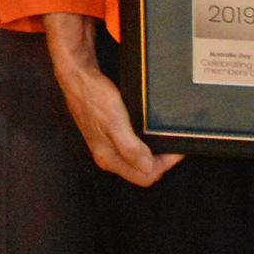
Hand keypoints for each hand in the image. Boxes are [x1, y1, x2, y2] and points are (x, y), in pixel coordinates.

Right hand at [44, 13, 180, 186]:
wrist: (77, 76)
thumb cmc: (95, 97)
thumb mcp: (115, 122)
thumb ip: (130, 147)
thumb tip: (149, 168)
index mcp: (109, 159)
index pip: (144, 177)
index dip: (164, 165)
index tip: (176, 148)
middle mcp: (108, 157)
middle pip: (141, 170)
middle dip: (161, 160)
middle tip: (173, 142)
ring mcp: (107, 145)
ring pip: (137, 158)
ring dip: (153, 151)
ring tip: (165, 136)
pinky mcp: (108, 133)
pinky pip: (132, 145)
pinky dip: (144, 141)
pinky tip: (150, 130)